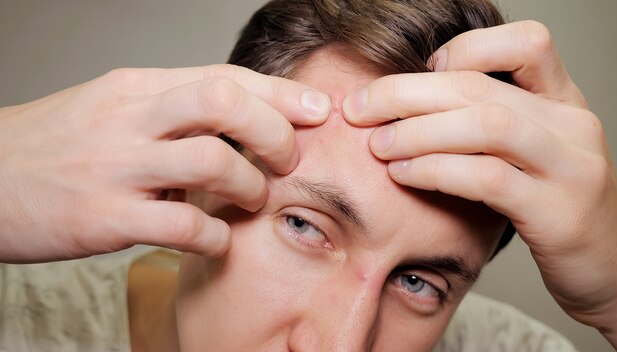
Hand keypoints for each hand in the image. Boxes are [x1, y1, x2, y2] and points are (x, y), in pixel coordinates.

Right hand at [0, 64, 329, 262]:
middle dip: (275, 131)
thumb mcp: (111, 109)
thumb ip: (171, 114)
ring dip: (249, 185)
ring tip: (250, 199)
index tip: (319, 109)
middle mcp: (130, 119)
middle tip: (288, 158)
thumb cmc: (54, 146)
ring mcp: (117, 167)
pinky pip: (184, 226)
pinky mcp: (105, 218)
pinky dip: (216, 237)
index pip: (224, 76)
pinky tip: (216, 241)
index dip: (280, 93)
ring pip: (213, 162)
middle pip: (225, 103)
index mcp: (136, 88)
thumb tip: (235, 130)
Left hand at [342, 21, 616, 348]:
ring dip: (418, 132)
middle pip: (481, 86)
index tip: (424, 73)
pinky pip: (488, 179)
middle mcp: (571, 124)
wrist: (615, 269)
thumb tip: (412, 106)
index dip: (465, 49)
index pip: (527, 42)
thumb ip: (489, 125)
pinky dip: (436, 171)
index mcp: (564, 101)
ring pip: (486, 125)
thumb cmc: (557, 207)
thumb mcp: (531, 153)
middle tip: (359, 108)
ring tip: (377, 145)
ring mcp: (570, 166)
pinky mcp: (560, 213)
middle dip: (407, 93)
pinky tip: (403, 175)